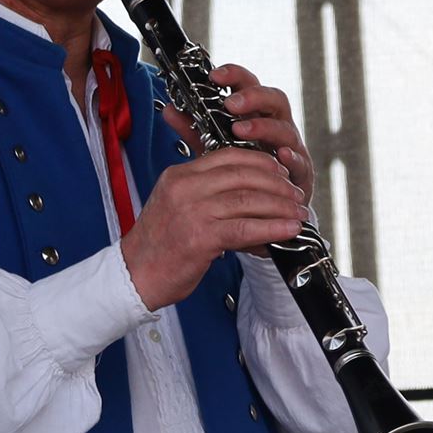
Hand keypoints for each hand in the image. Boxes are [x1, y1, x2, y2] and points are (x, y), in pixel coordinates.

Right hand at [121, 145, 307, 309]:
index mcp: (179, 175)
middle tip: (295, 195)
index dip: (261, 162)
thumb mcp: (177, 206)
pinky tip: (289, 230)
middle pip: (243, 175)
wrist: (134, 276)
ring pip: (248, 200)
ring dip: (280, 206)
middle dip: (277, 184)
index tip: (280, 172)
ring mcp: (192, 211)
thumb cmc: (159, 245)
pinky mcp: (200, 237)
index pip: (228, 156)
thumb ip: (205, 193)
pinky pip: (246, 228)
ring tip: (299, 213)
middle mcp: (185, 188)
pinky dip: (272, 228)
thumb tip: (248, 191)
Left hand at [201, 64, 314, 203]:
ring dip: (264, 127)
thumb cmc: (242, 173)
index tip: (215, 75)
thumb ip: (195, 130)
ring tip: (242, 130)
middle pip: (274, 99)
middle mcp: (276, 127)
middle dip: (253, 97)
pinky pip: (301, 162)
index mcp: (256, 116)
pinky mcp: (301, 174)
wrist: (265, 207)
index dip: (235, 76)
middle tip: (231, 104)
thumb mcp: (214, 148)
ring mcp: (291, 148)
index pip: (249, 86)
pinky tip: (282, 156)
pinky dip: (293, 157)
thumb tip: (170, 109)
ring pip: (286, 128)